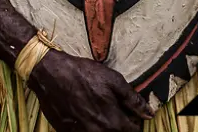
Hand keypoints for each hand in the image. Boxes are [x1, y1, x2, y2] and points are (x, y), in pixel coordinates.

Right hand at [29, 50, 152, 131]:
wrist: (49, 73)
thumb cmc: (81, 73)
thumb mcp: (112, 79)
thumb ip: (133, 99)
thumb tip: (149, 114)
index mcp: (114, 122)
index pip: (134, 131)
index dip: (134, 122)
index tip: (130, 114)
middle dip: (119, 126)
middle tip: (112, 111)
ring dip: (103, 127)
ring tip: (97, 112)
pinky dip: (87, 127)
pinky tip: (83, 113)